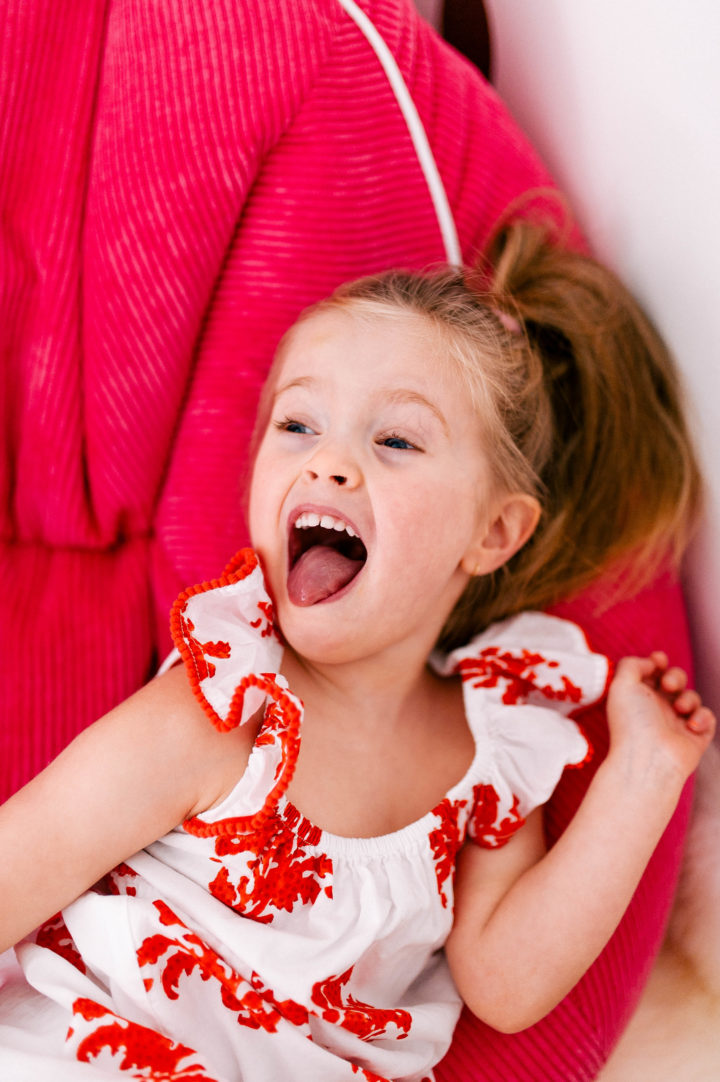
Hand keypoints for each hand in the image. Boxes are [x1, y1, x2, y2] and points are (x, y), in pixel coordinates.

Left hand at [606, 652, 715, 787]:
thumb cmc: (632, 722)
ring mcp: (676, 723)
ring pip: (692, 697)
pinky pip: (707, 717)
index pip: (652, 673)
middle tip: (668, 685)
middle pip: (675, 680)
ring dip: (688, 697)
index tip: (658, 659)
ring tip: (678, 709)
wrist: (650, 760)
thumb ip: (632, 664)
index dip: (658, 662)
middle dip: (675, 676)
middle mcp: (656, 709)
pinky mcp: (695, 736)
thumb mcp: (621, 685)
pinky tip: (691, 725)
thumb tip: (651, 662)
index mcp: (638, 697)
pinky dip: (702, 717)